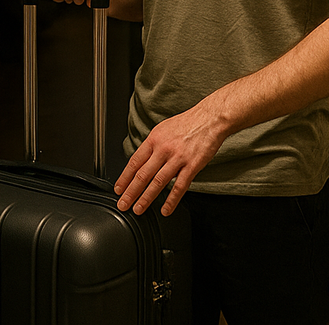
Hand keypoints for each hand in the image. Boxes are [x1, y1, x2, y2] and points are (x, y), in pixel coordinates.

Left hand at [113, 104, 227, 215]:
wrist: (210, 118)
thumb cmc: (187, 123)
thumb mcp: (163, 129)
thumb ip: (152, 146)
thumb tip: (143, 161)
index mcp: (154, 139)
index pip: (134, 162)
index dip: (124, 177)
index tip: (118, 189)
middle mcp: (163, 149)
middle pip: (143, 174)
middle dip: (131, 192)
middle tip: (123, 204)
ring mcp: (178, 158)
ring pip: (158, 182)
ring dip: (146, 198)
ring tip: (138, 209)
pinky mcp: (192, 165)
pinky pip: (180, 186)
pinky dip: (172, 200)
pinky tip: (166, 209)